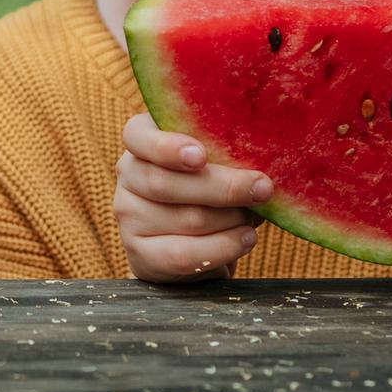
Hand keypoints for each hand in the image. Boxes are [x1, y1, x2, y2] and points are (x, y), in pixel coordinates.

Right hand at [114, 113, 273, 282]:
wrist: (191, 240)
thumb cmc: (210, 187)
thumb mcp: (213, 159)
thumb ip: (226, 152)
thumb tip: (263, 162)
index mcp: (142, 141)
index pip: (137, 136)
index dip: (167, 147)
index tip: (201, 156)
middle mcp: (128, 175)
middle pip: (166, 183)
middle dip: (224, 188)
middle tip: (263, 189)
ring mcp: (129, 216)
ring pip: (186, 219)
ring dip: (231, 219)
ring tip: (254, 216)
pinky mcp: (139, 253)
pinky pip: (183, 255)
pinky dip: (223, 248)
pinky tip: (245, 239)